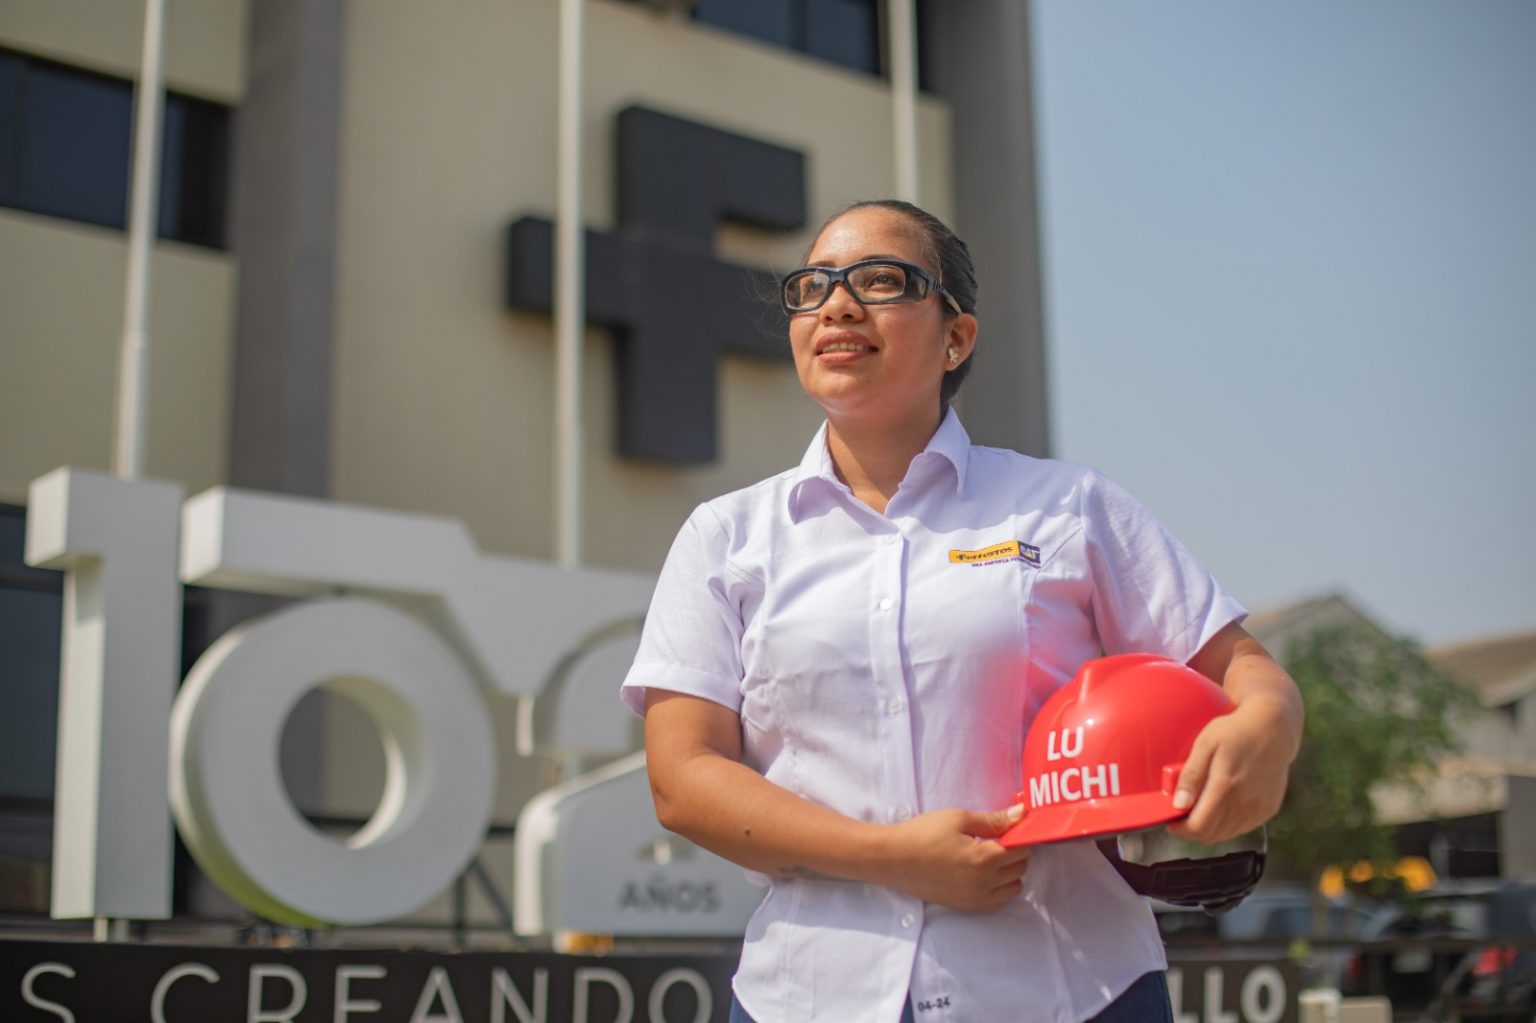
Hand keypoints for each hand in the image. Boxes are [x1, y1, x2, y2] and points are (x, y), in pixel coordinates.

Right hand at [877, 806, 1030, 911]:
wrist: (894, 858)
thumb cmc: (923, 833)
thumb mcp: (959, 818)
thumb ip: (993, 820)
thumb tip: (1020, 814)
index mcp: (984, 859)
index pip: (1021, 849)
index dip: (1018, 835)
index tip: (1009, 827)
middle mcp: (984, 883)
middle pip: (1020, 868)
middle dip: (1015, 852)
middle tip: (997, 839)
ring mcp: (975, 898)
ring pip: (1013, 888)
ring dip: (1009, 872)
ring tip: (989, 857)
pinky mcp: (966, 907)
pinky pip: (998, 902)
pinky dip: (999, 889)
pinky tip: (984, 874)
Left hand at [1167, 696, 1292, 843]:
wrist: (1272, 730)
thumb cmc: (1235, 733)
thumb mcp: (1205, 745)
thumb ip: (1191, 776)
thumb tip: (1179, 804)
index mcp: (1226, 786)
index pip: (1199, 827)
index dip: (1181, 830)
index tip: (1172, 822)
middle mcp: (1245, 802)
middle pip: (1211, 835)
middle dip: (1192, 828)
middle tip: (1185, 812)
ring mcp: (1259, 808)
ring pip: (1226, 834)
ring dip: (1210, 827)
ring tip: (1203, 805)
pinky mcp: (1269, 809)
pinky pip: (1242, 827)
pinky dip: (1229, 823)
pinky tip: (1224, 803)